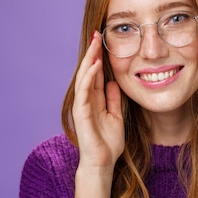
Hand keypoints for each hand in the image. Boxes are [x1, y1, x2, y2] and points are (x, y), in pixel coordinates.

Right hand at [72, 31, 124, 170]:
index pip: (96, 74)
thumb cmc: (108, 143)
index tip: (104, 41)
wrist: (102, 162)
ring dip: (89, 59)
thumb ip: (113, 99)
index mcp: (95, 100)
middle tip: (98, 34)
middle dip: (93, 53)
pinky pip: (84, 90)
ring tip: (96, 43)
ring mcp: (82, 105)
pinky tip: (95, 65)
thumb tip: (114, 83)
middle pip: (88, 71)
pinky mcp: (80, 112)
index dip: (99, 58)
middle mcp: (87, 100)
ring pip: (84, 77)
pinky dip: (89, 76)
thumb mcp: (116, 116)